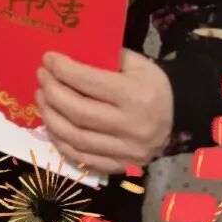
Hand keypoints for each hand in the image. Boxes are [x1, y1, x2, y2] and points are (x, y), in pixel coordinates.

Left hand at [36, 48, 173, 174]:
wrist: (180, 116)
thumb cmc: (152, 84)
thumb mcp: (137, 63)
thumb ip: (106, 58)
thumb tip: (69, 54)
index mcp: (135, 96)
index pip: (90, 83)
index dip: (63, 70)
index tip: (48, 59)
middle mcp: (131, 127)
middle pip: (78, 112)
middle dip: (52, 92)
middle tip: (41, 77)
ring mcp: (126, 151)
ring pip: (76, 138)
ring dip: (51, 117)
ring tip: (41, 98)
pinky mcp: (121, 167)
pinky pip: (82, 158)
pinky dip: (61, 141)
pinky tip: (52, 124)